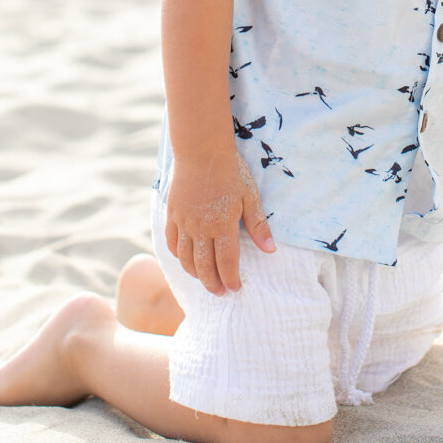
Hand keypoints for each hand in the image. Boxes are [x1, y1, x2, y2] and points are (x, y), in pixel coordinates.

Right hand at [165, 149, 274, 293]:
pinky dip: (178, 255)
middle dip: (213, 283)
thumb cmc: (231, 170)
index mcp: (223, 224)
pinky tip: (185, 259)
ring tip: (204, 280)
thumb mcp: (250, 195)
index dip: (231, 279)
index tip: (236, 289)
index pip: (227, 262)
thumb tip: (270, 250)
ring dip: (195, 273)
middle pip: (205, 266)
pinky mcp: (172, 214)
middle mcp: (201, 228)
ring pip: (186, 258)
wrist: (201, 150)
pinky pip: (172, 242)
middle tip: (220, 292)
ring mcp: (184, 222)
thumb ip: (258, 224)